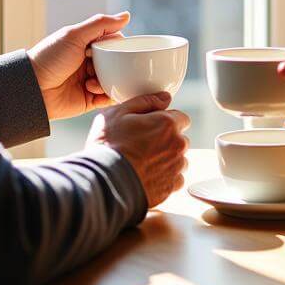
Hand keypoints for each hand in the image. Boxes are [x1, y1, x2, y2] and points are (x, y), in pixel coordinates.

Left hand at [28, 12, 129, 121]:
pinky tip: (94, 90)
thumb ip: (100, 24)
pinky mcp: (89, 99)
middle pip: (116, 62)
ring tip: (91, 81)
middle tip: (105, 66)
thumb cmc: (49, 58)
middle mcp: (89, 62)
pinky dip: (108, 95)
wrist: (31, 88)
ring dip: (108, 80)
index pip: (112, 42)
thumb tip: (127, 15)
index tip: (113, 48)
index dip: (117, 45)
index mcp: (85, 44)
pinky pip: (107, 98)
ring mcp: (89, 81)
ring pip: (114, 79)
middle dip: (115, 64)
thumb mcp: (74, 35)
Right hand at [86, 92, 189, 207]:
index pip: (181, 118)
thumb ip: (145, 101)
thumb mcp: (118, 113)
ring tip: (143, 163)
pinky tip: (146, 176)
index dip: (165, 121)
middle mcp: (177, 145)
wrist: (103, 182)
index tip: (151, 127)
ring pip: (178, 160)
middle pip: (180, 139)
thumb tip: (165, 97)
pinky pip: (175, 179)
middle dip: (167, 141)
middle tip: (143, 145)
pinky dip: (164, 178)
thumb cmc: (108, 146)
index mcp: (167, 124)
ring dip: (167, 160)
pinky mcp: (170, 187)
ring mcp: (176, 168)